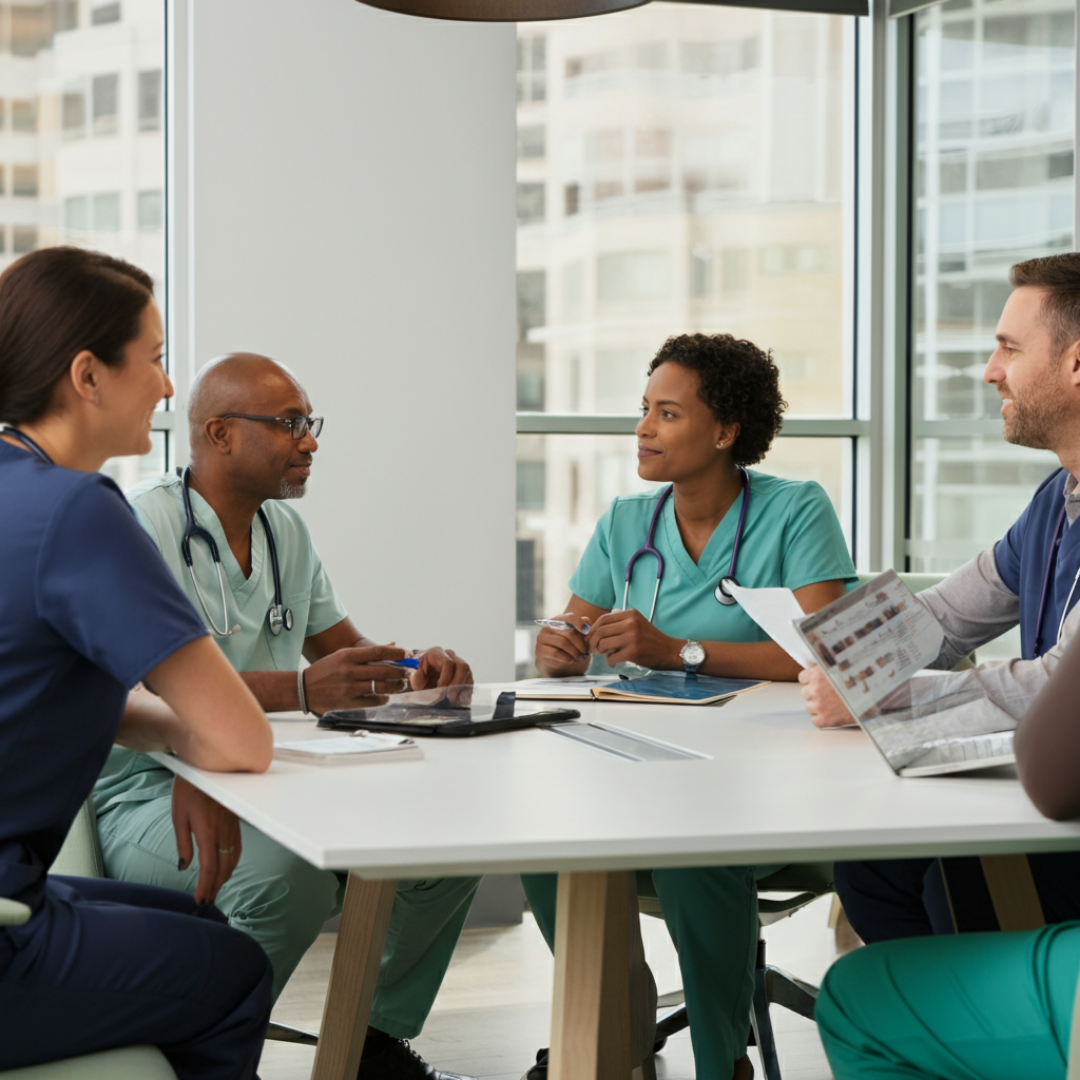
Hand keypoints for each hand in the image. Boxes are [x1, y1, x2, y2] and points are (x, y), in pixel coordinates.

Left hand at [171, 776, 241, 905]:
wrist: (211, 765)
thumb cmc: (190, 787)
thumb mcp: (178, 815)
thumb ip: (182, 843)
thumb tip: (184, 865)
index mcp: (207, 833)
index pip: (209, 868)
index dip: (206, 886)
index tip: (200, 900)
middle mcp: (223, 833)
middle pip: (223, 867)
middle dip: (216, 886)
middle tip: (208, 901)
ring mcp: (232, 827)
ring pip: (233, 858)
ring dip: (225, 876)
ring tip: (216, 888)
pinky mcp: (235, 821)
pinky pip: (237, 847)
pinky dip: (233, 862)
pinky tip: (228, 866)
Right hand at [303, 645, 410, 712]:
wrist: (304, 689)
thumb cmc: (326, 670)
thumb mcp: (342, 656)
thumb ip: (366, 654)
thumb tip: (392, 646)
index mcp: (348, 656)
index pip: (378, 651)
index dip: (396, 653)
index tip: (407, 654)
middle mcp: (349, 671)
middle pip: (384, 670)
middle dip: (400, 671)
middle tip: (407, 672)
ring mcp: (349, 688)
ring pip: (381, 686)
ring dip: (395, 686)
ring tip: (400, 685)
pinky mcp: (348, 702)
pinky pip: (373, 701)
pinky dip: (383, 699)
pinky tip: (386, 696)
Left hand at [411, 647, 472, 704]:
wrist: (424, 678)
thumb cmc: (419, 676)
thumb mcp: (414, 677)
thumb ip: (416, 677)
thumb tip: (419, 675)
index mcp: (436, 653)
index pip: (448, 663)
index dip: (446, 678)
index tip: (440, 689)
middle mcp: (450, 655)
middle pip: (462, 666)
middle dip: (457, 683)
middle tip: (449, 697)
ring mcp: (458, 663)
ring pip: (468, 673)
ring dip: (462, 687)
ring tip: (453, 700)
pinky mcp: (464, 672)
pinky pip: (470, 679)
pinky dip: (466, 690)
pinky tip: (459, 699)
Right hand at [535, 612, 590, 675]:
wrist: (557, 660)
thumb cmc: (570, 645)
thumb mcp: (579, 636)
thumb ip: (583, 626)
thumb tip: (586, 621)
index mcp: (558, 620)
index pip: (570, 618)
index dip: (579, 623)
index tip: (587, 631)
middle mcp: (548, 626)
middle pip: (568, 632)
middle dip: (580, 644)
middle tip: (586, 652)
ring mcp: (542, 637)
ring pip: (562, 642)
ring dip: (575, 652)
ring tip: (580, 657)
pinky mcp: (540, 650)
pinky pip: (556, 653)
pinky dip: (567, 658)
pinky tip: (572, 660)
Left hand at [587, 608, 677, 669]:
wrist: (669, 651)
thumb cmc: (651, 639)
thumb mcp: (637, 623)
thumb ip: (620, 622)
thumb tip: (596, 627)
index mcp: (630, 614)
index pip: (603, 619)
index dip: (593, 629)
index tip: (589, 637)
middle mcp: (631, 623)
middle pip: (601, 631)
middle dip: (593, 641)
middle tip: (593, 648)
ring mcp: (632, 637)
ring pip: (604, 643)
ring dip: (600, 651)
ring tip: (603, 654)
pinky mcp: (633, 651)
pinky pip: (612, 657)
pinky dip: (609, 661)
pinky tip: (613, 661)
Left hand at [799, 665, 856, 727]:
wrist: (875, 699)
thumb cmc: (860, 682)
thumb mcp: (841, 667)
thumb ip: (822, 665)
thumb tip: (809, 664)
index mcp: (817, 674)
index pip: (802, 677)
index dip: (812, 680)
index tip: (821, 683)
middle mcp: (815, 689)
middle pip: (805, 692)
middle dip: (815, 693)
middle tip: (830, 694)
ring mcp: (818, 705)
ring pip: (809, 707)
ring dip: (818, 706)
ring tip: (834, 704)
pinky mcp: (824, 720)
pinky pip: (815, 720)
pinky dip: (823, 719)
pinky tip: (835, 713)